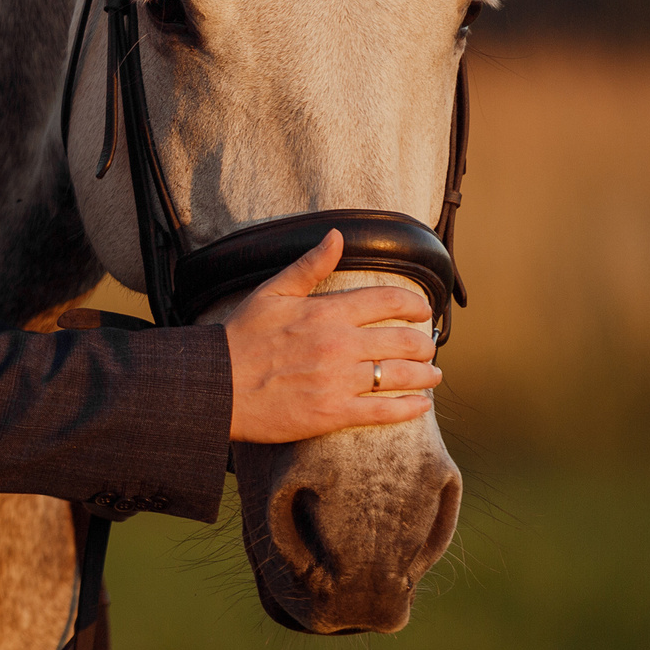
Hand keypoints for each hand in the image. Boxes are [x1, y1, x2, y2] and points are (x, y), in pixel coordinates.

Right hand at [216, 229, 442, 442]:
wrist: (216, 386)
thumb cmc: (240, 338)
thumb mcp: (271, 292)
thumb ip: (309, 266)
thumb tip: (337, 236)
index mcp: (326, 312)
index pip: (389, 300)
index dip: (415, 304)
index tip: (423, 310)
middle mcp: (339, 345)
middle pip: (404, 340)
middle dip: (425, 344)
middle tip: (428, 346)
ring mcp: (338, 381)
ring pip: (400, 376)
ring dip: (425, 375)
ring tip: (433, 375)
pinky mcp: (333, 413)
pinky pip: (384, 410)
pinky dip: (409, 408)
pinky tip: (420, 405)